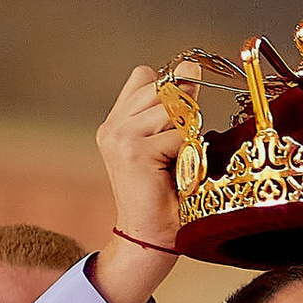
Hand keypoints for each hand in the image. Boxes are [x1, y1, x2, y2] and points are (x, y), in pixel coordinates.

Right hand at [90, 65, 190, 302]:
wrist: (150, 236)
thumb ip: (175, 106)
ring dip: (185, 132)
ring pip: (172, 108)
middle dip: (182, 112)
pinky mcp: (133, 150)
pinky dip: (187, 152)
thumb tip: (190, 66)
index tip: (176, 121)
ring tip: (175, 161)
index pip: (145, 76)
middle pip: (162, 87)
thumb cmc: (166, 194)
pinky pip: (178, 134)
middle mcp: (113, 126)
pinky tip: (175, 172)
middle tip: (178, 149)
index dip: (169, 91)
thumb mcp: (170, 141)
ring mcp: (119, 136)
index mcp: (116, 121)